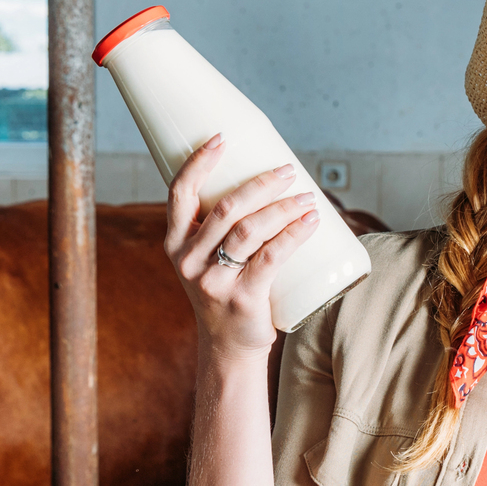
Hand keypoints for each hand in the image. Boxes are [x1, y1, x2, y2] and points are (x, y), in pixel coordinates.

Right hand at [163, 135, 319, 361]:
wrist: (228, 347)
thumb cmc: (226, 291)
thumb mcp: (208, 258)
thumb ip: (222, 226)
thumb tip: (267, 179)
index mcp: (175, 243)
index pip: (179, 193)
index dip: (199, 162)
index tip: (222, 137)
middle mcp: (188, 260)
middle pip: (225, 208)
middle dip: (261, 183)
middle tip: (288, 170)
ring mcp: (213, 281)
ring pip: (250, 230)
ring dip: (284, 207)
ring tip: (308, 196)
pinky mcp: (241, 298)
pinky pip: (270, 257)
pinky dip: (294, 234)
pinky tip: (311, 222)